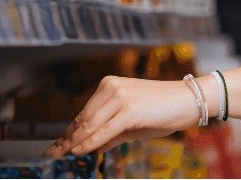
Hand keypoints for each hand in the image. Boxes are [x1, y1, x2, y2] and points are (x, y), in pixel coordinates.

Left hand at [44, 76, 198, 157]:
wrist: (188, 102)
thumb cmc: (163, 110)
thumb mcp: (132, 122)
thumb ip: (110, 132)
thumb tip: (91, 146)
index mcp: (110, 85)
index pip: (83, 113)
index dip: (69, 132)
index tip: (57, 145)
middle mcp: (112, 88)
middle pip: (83, 119)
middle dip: (67, 139)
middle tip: (52, 153)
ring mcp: (120, 97)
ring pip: (89, 125)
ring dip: (74, 143)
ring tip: (62, 155)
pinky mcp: (129, 110)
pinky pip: (102, 131)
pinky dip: (88, 143)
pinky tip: (78, 151)